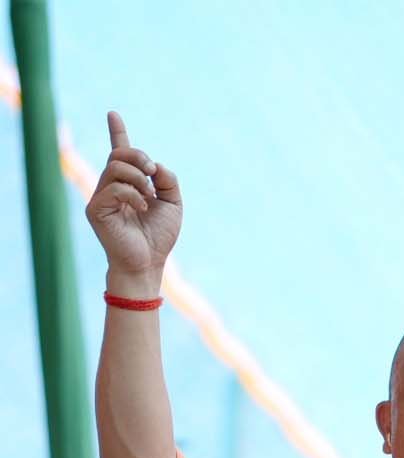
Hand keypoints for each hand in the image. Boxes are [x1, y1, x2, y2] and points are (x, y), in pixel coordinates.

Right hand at [85, 112, 181, 291]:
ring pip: (115, 168)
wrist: (149, 263)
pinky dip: (133, 194)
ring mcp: (100, 198)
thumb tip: (156, 166)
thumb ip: (169, 181)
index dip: (117, 132)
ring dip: (138, 177)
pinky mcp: (95, 209)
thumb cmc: (159, 238)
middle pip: (118, 155)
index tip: (113, 114)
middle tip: (153, 172)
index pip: (120, 153)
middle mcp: (111, 188)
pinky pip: (114, 188)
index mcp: (128, 185)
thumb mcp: (173, 205)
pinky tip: (142, 206)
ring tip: (149, 195)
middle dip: (139, 157)